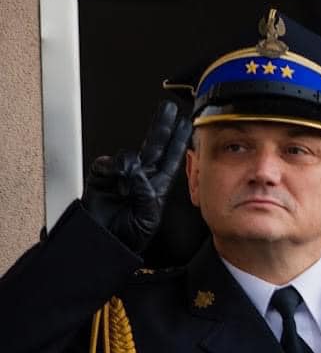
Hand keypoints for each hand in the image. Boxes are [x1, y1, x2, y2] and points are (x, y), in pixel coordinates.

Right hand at [80, 100, 189, 252]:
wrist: (104, 243)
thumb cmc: (129, 235)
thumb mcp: (148, 216)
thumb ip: (145, 192)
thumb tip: (136, 171)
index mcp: (157, 186)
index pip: (171, 158)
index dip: (178, 140)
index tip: (186, 124)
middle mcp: (141, 177)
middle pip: (153, 145)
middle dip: (161, 126)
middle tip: (168, 109)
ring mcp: (121, 175)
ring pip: (128, 155)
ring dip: (129, 165)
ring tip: (128, 184)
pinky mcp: (101, 176)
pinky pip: (106, 163)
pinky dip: (111, 168)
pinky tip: (115, 178)